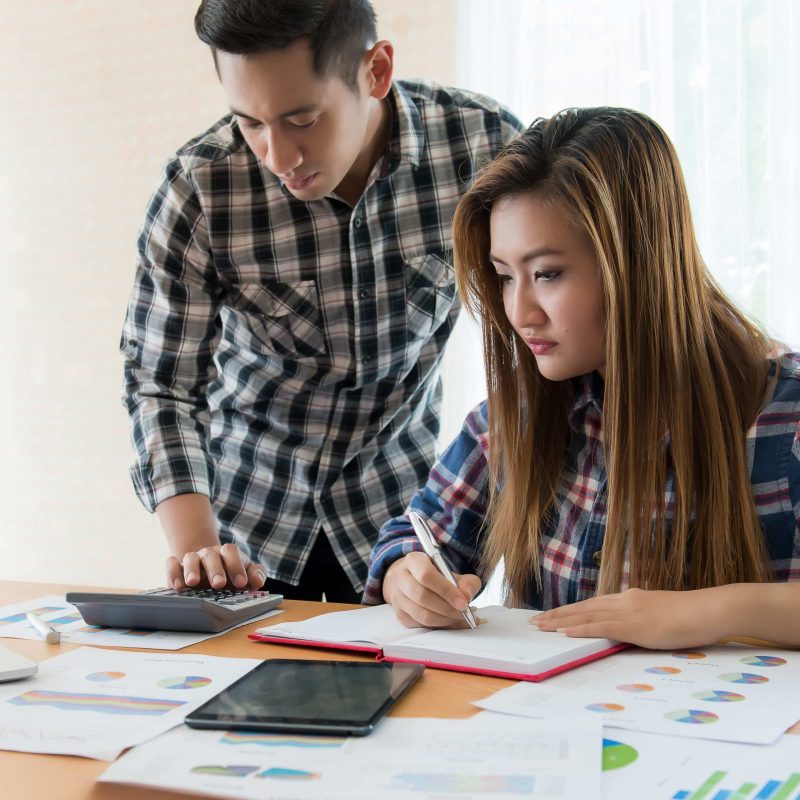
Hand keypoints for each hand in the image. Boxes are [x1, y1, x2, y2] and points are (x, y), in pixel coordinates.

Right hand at [166, 543, 265, 591]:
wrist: (209, 572)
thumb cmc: (231, 575)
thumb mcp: (246, 574)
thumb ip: (256, 574)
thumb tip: (258, 581)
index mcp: (227, 554)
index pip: (231, 552)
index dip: (236, 566)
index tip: (241, 583)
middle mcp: (209, 554)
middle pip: (211, 556)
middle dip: (215, 570)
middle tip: (219, 584)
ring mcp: (192, 560)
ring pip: (190, 558)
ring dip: (191, 570)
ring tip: (193, 583)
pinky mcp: (177, 568)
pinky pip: (171, 564)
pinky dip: (173, 572)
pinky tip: (178, 586)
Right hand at [383, 551, 481, 628]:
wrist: (413, 580)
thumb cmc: (434, 575)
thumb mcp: (452, 572)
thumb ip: (466, 581)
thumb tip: (467, 596)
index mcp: (413, 561)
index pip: (426, 575)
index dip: (446, 590)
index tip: (464, 601)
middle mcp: (401, 578)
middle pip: (422, 596)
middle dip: (448, 608)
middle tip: (465, 612)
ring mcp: (398, 598)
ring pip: (422, 615)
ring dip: (446, 620)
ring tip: (462, 618)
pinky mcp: (401, 616)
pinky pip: (422, 626)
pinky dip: (442, 627)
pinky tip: (453, 622)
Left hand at [530, 588, 723, 649]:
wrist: (707, 610)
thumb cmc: (690, 616)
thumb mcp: (660, 614)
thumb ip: (641, 618)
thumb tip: (630, 628)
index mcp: (630, 598)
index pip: (593, 603)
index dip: (572, 609)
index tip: (553, 614)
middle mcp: (624, 600)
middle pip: (583, 607)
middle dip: (558, 614)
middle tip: (536, 621)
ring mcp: (627, 611)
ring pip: (586, 615)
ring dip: (561, 621)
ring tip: (541, 626)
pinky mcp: (633, 624)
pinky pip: (600, 626)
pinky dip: (580, 628)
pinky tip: (565, 632)